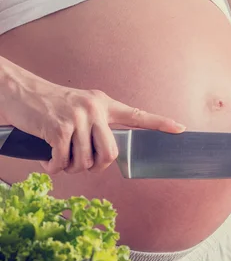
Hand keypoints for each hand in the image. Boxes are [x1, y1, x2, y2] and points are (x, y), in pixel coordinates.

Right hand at [1, 63, 185, 174]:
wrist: (20, 91)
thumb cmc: (49, 104)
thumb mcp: (79, 107)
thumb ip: (97, 125)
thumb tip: (106, 155)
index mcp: (104, 104)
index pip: (137, 114)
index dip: (160, 123)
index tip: (180, 129)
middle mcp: (95, 108)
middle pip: (110, 154)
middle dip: (95, 167)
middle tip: (80, 164)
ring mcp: (77, 117)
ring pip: (85, 162)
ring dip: (70, 169)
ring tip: (59, 159)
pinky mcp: (59, 128)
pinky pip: (63, 162)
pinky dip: (54, 168)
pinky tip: (47, 161)